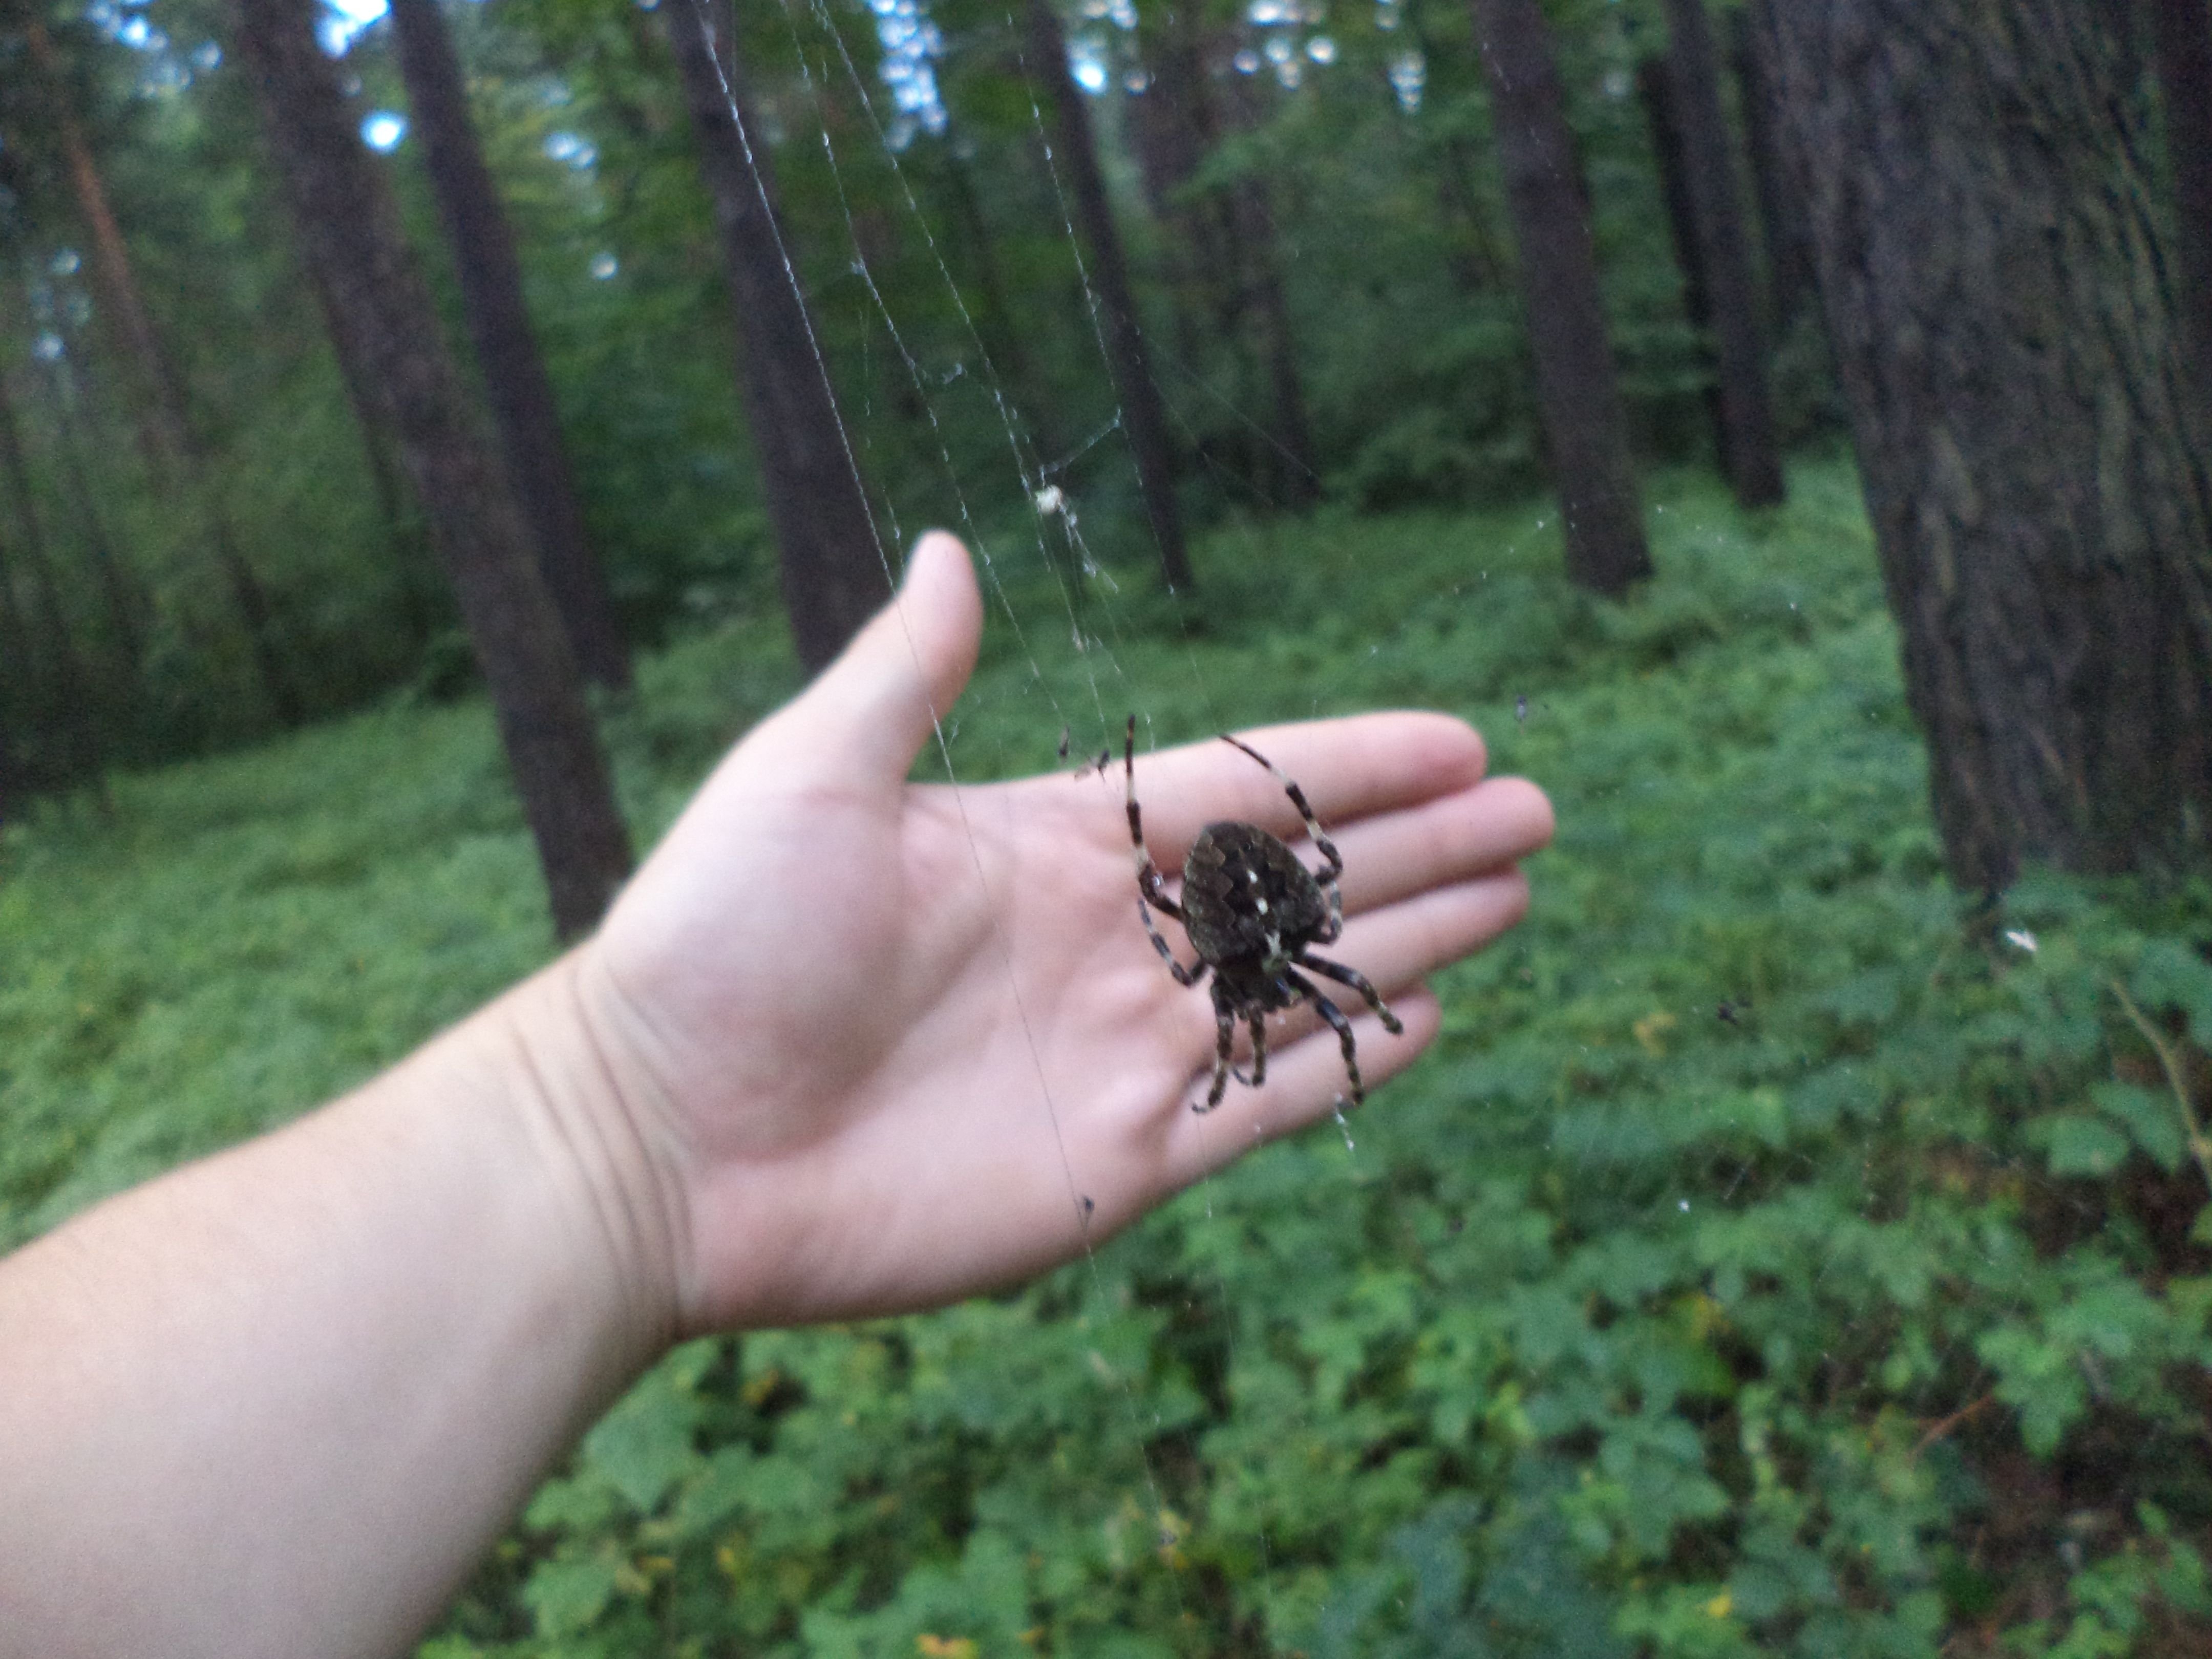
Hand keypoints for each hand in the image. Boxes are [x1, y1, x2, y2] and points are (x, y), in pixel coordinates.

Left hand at [574, 532, 1553, 1333]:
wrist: (657, 1143)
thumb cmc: (714, 945)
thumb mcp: (808, 775)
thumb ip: (908, 673)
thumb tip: (951, 545)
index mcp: (1046, 844)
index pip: (1239, 790)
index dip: (1352, 765)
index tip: (1458, 737)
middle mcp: (1100, 944)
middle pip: (1298, 884)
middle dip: (1420, 845)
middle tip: (1534, 810)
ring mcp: (1118, 1055)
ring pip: (1304, 986)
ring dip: (1411, 939)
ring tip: (1515, 895)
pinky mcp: (1115, 1163)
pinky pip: (1264, 1105)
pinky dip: (1348, 1063)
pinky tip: (1423, 1016)